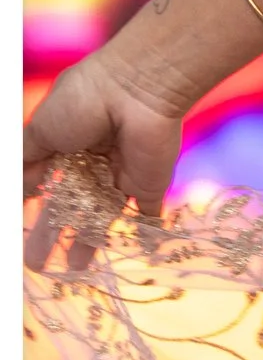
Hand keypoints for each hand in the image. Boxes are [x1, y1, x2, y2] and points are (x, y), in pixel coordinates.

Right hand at [22, 41, 192, 266]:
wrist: (138, 90)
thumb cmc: (82, 103)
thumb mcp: (40, 130)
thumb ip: (25, 161)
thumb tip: (16, 190)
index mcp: (64, 147)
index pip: (44, 186)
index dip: (31, 208)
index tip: (18, 230)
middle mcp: (91, 163)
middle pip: (69, 208)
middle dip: (52, 236)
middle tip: (37, 265)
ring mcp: (120, 175)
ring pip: (101, 216)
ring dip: (89, 242)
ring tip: (75, 269)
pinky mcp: (148, 183)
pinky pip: (148, 212)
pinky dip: (147, 230)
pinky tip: (143, 250)